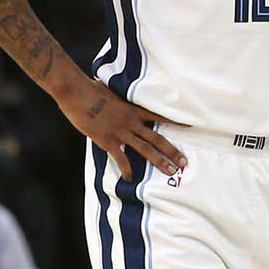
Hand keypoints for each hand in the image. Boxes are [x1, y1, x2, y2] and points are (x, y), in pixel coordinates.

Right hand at [59, 78, 184, 179]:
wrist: (78, 93)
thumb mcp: (112, 92)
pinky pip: (120, 157)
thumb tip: (118, 93)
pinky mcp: (108, 140)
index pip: (160, 116)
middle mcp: (132, 122)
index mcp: (134, 110)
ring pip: (145, 149)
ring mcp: (121, 132)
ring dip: (159, 161)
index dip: (176, 122)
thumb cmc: (92, 89)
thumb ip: (120, 99)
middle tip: (184, 163)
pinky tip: (129, 178)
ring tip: (170, 171)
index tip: (190, 127)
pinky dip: (126, 168)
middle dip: (172, 151)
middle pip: (157, 138)